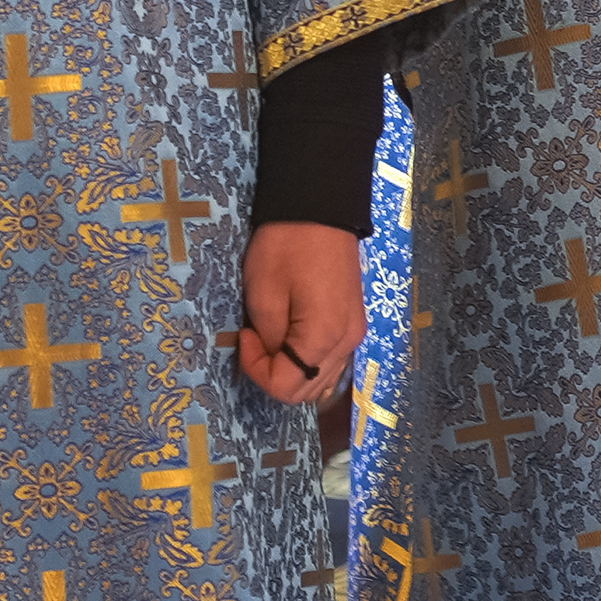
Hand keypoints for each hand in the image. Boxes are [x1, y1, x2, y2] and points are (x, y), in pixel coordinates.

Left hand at [236, 223, 361, 406]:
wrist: (321, 208)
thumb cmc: (286, 247)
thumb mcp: (263, 293)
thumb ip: (268, 339)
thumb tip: (273, 358)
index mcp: (325, 337)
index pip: (286, 387)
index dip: (255, 370)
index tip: (245, 335)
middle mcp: (347, 343)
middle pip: (306, 391)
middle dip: (272, 375)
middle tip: (255, 338)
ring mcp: (354, 334)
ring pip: (319, 380)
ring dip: (290, 370)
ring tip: (272, 336)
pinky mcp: (353, 323)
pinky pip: (329, 361)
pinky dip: (306, 361)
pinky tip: (292, 336)